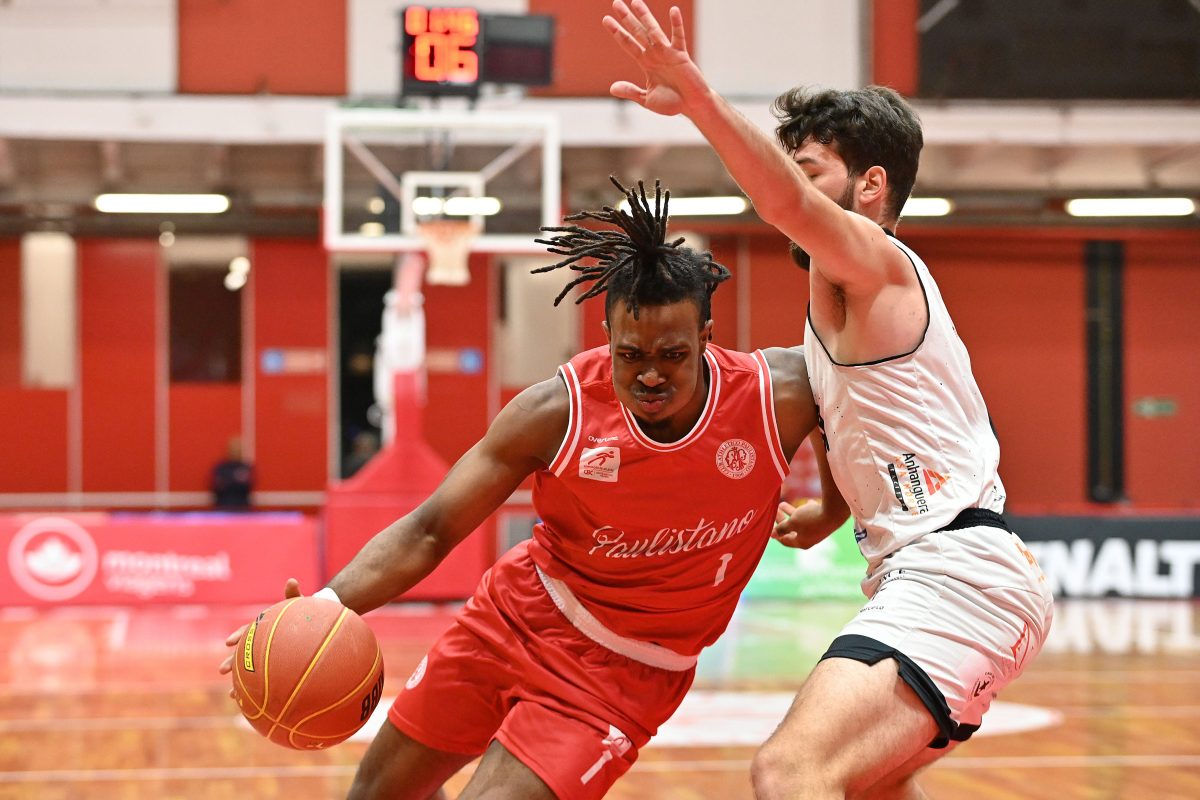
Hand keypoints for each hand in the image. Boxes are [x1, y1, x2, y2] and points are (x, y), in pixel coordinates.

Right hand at [218, 578, 301, 693]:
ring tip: (232, 694)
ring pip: (250, 670)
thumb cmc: (305, 613)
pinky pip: (264, 680)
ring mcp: (267, 656)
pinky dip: (257, 691)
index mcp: (264, 627)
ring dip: (240, 681)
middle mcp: (262, 643)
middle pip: (243, 653)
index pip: (248, 630)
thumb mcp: (300, 602)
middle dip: (231, 662)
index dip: (238, 635)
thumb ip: (294, 594)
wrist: (316, 625)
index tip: (229, 642)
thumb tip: (292, 580)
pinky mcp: (275, 668)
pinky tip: (252, 704)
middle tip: (222, 670)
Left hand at [603, 0, 708, 116]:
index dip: (617, 32)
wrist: (692, 106)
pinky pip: (678, 37)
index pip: (628, 44)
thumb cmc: (672, 103)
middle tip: (616, 3)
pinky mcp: (681, 55)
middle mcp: (655, 54)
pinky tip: (673, 10)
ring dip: (645, 16)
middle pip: (637, 32)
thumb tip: (612, 88)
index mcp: (646, 63)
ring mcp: (667, 53)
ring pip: (653, 31)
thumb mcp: (646, 99)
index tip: (606, 19)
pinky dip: (676, 24)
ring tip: (635, 1)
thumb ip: (630, 91)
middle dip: (626, 18)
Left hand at [773, 499, 837, 549]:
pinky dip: (806, 510)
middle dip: (782, 520)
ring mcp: (817, 530)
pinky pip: (811, 516)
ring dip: (790, 513)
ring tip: (781, 504)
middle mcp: (809, 538)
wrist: (834, 512)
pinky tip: (807, 502)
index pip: (785, 540)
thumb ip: (782, 528)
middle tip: (774, 510)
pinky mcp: (824, 522)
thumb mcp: (792, 522)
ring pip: (801, 522)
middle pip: (792, 530)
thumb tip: (772, 534)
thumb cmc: (810, 519)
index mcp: (801, 542)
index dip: (776, 534)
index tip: (768, 527)